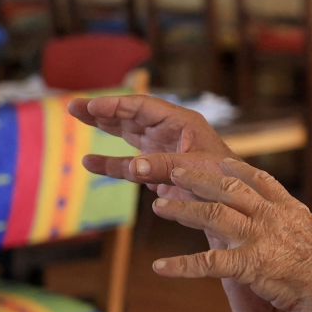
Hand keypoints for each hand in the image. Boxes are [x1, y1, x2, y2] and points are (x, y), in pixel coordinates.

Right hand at [68, 94, 237, 199]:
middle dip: (103, 111)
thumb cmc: (227, 179)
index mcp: (182, 123)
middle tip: (73, 106)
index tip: (91, 106)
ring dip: (103, 130)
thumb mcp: (197, 169)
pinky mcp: (159, 172)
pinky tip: (90, 163)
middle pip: (131, 117)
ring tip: (76, 119)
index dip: (116, 106)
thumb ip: (164, 166)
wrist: (238, 205)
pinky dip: (112, 165)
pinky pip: (130, 166)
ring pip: (128, 136)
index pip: (143, 108)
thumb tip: (132, 167)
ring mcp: (163, 152)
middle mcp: (170, 133)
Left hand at [150, 158, 311, 311]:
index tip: (219, 161)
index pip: (258, 179)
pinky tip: (160, 267)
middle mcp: (270, 216)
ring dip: (183, 209)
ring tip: (159, 205)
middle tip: (174, 172)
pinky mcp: (250, 265)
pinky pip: (209, 263)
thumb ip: (307, 226)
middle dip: (198, 178)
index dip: (236, 168)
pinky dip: (181, 265)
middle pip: (227, 189)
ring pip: (213, 215)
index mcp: (287, 208)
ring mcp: (258, 238)